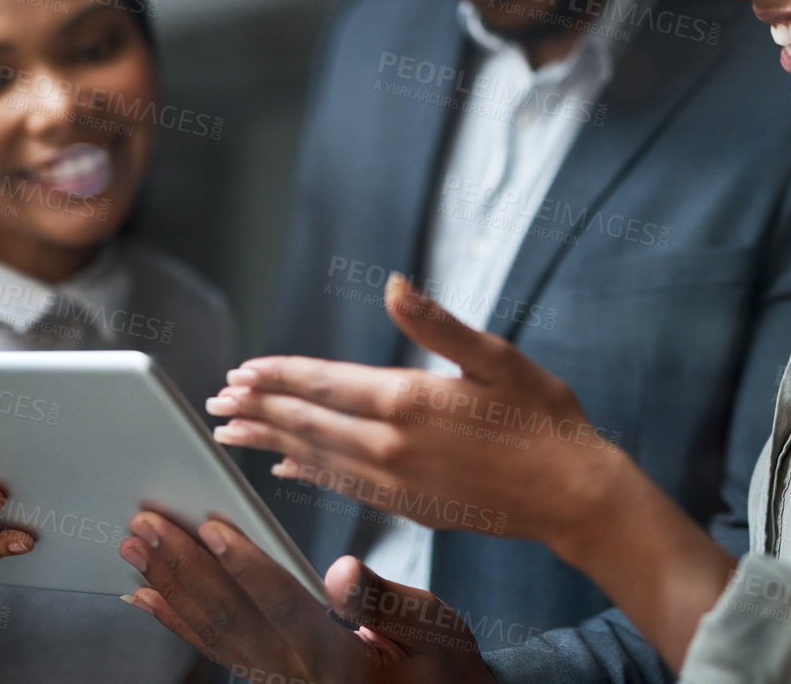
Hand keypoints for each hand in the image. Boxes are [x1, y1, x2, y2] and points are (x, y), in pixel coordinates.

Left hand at [119, 512, 492, 683]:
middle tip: (145, 525)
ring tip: (134, 548)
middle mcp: (296, 674)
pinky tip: (149, 594)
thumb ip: (383, 600)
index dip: (244, 565)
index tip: (210, 525)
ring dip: (169, 587)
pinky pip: (216, 650)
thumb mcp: (433, 630)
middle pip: (229, 617)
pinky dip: (177, 621)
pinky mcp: (270, 677)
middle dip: (183, 567)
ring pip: (212, 633)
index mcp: (337, 659)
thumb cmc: (444, 668)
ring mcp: (277, 680)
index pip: (280, 604)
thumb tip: (339, 570)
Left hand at [205, 273, 629, 549]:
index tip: (239, 372)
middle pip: (306, 424)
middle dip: (258, 411)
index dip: (276, 377)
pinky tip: (290, 468)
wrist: (573, 494)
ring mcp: (396, 483)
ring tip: (233, 436)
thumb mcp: (496, 356)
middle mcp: (390, 446)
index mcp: (407, 401)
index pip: (321, 384)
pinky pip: (343, 486)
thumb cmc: (542, 416)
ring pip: (316, 459)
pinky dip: (309, 473)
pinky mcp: (409, 507)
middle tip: (217, 404)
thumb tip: (391, 284)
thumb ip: (435, 323)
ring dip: (271, 444)